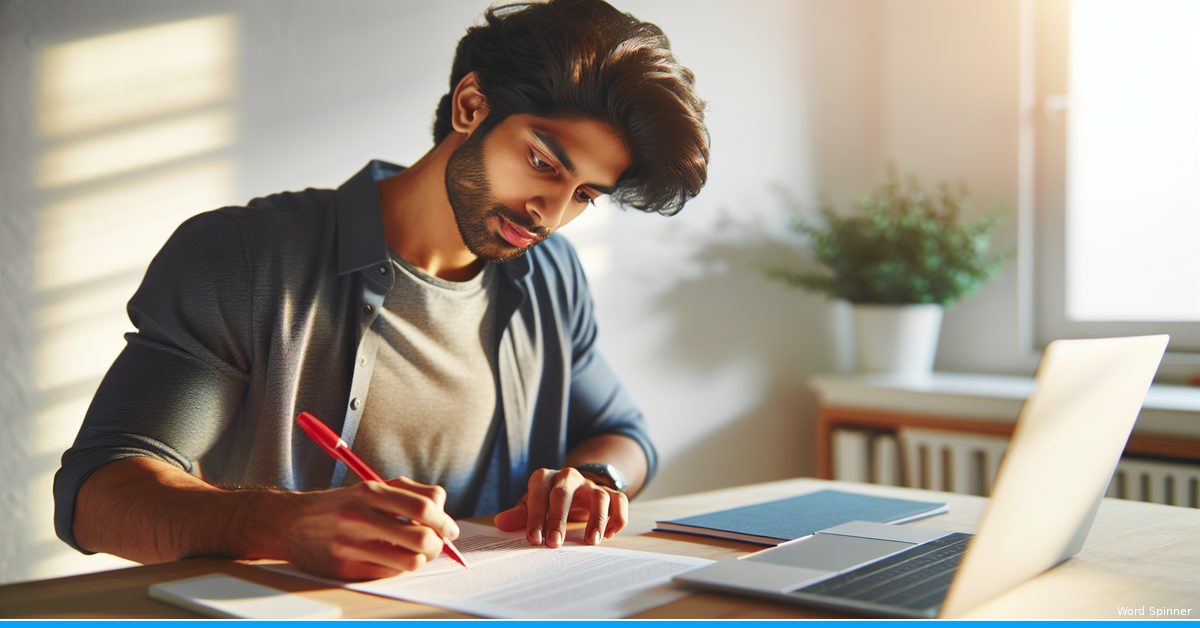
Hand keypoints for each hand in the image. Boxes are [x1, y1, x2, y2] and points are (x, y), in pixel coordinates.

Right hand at [282, 477, 459, 579]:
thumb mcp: (371, 486)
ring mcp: (350, 546)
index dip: (445, 521)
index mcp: (369, 492)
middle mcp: (359, 518)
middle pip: (421, 538)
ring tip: (415, 552)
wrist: (289, 523)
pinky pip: (389, 574)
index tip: (450, 530)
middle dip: (438, 544)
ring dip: (421, 559)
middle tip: (437, 544)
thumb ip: (410, 493)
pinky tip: (391, 558)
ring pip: (410, 561)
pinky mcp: (345, 569)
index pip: (423, 507)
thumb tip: (444, 513)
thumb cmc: (341, 504)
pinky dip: (399, 567)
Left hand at [493, 467, 627, 547]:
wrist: (575, 487)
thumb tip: (501, 522)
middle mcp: (569, 477)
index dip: (535, 517)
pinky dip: (617, 518)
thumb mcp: (532, 505)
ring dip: (596, 519)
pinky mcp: (610, 493)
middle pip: (563, 493)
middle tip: (555, 544)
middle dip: (558, 519)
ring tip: (591, 542)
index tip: (534, 539)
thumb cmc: (548, 500)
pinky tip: (609, 535)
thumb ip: (519, 515)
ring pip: (598, 496)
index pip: (538, 494)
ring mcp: (591, 484)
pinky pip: (619, 501)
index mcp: (545, 478)